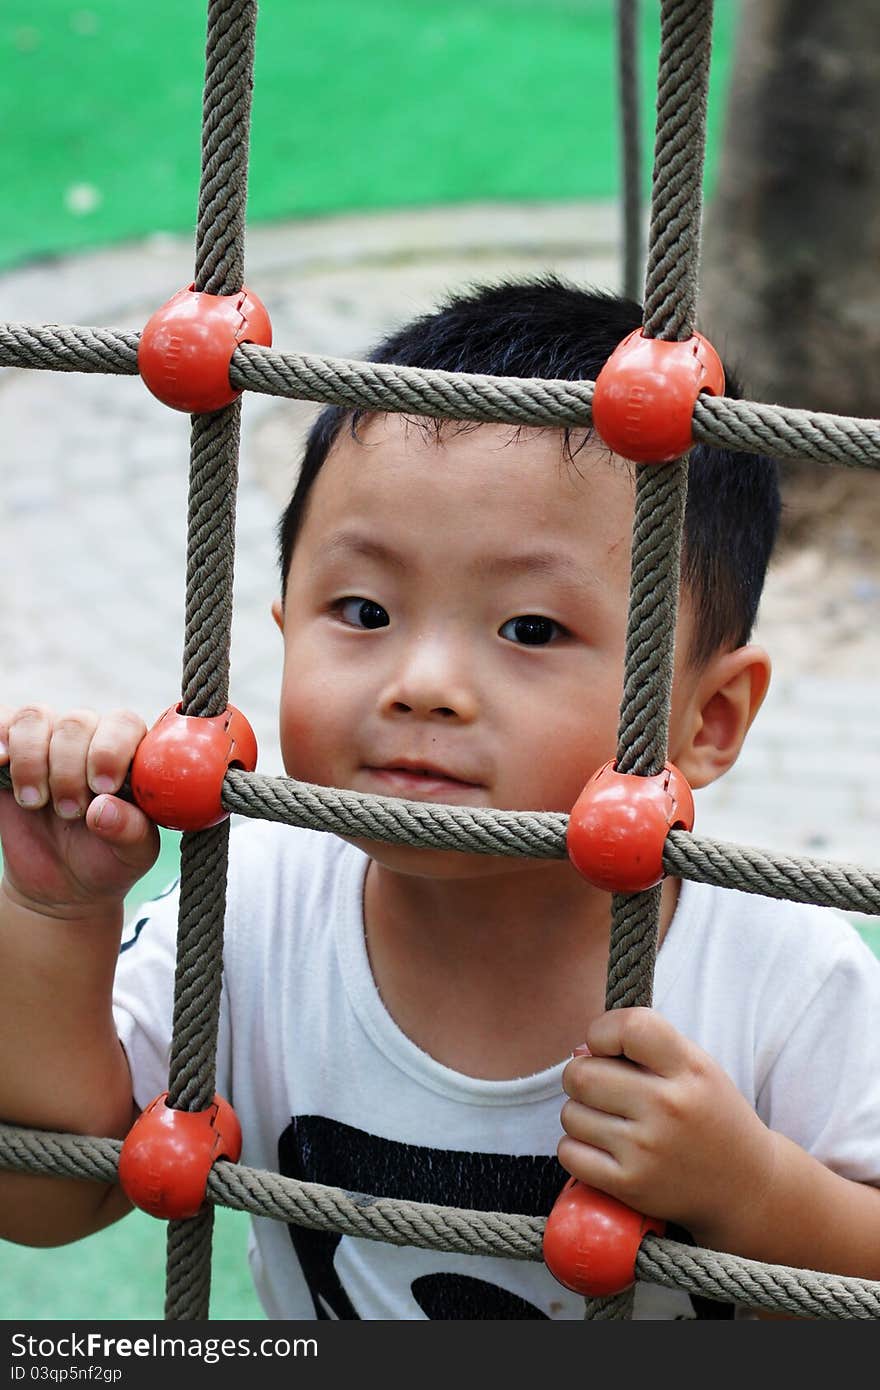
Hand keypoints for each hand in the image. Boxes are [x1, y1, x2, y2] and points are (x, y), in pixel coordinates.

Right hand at [0, 705, 158, 921]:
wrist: (64, 882)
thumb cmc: (108, 859)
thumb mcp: (133, 855)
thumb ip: (130, 831)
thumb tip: (104, 808)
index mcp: (130, 754)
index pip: (123, 724)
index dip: (109, 750)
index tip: (102, 789)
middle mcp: (92, 738)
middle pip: (76, 723)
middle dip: (68, 770)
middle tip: (69, 811)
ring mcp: (50, 742)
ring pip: (35, 719)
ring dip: (31, 760)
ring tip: (35, 802)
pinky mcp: (13, 754)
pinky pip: (2, 723)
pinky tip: (1, 762)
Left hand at [558, 1007, 778, 1249]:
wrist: (745, 1186)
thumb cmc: (709, 1116)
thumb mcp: (696, 1067)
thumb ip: (644, 1047)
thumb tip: (578, 1051)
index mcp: (690, 1070)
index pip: (629, 1027)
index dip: (602, 1030)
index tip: (607, 1046)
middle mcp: (668, 1107)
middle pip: (582, 1074)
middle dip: (582, 1074)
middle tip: (602, 1086)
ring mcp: (647, 1150)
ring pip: (570, 1113)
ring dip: (581, 1113)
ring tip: (611, 1119)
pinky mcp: (631, 1185)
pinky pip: (569, 1152)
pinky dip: (577, 1148)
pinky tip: (604, 1147)